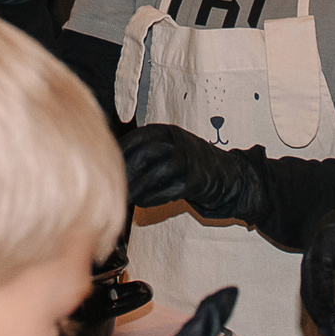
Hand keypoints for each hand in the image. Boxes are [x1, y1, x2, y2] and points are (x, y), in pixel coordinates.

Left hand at [121, 126, 268, 224]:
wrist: (227, 175)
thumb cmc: (189, 165)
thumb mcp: (167, 149)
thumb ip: (144, 152)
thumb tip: (111, 164)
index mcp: (167, 132)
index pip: (137, 138)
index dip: (120, 154)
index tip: (107, 167)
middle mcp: (178, 142)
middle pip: (146, 153)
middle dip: (128, 171)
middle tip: (115, 187)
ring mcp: (189, 160)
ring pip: (157, 171)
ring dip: (139, 187)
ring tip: (128, 197)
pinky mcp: (197, 180)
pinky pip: (170, 189)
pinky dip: (154, 197)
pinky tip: (143, 203)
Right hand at [299, 183, 334, 335]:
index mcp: (332, 227)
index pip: (321, 258)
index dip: (323, 286)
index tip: (330, 311)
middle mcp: (319, 242)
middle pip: (310, 277)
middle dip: (319, 306)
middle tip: (333, 332)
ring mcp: (319, 255)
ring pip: (310, 287)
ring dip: (320, 312)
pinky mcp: (326, 269)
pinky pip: (320, 291)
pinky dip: (327, 310)